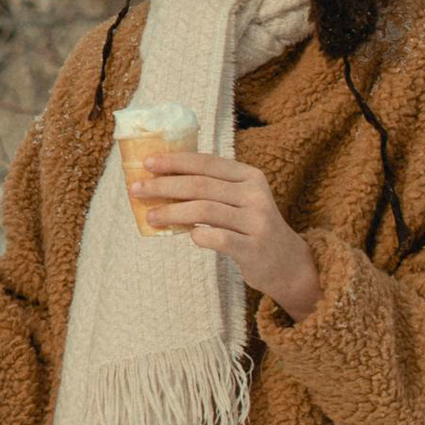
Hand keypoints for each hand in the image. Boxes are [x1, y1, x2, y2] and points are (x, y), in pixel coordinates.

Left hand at [134, 154, 320, 320]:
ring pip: (204, 211)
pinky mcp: (254, 248)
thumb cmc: (251, 227)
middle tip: (137, 189)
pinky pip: (218, 239)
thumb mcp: (240, 200)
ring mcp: (256, 221)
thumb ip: (212, 189)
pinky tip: (188, 237)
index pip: (206, 162)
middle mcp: (255, 195)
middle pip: (200, 186)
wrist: (287, 263)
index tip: (147, 163)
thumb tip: (160, 181)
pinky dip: (198, 236)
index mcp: (249, 176)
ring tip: (150, 216)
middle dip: (164, 186)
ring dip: (171, 212)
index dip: (175, 161)